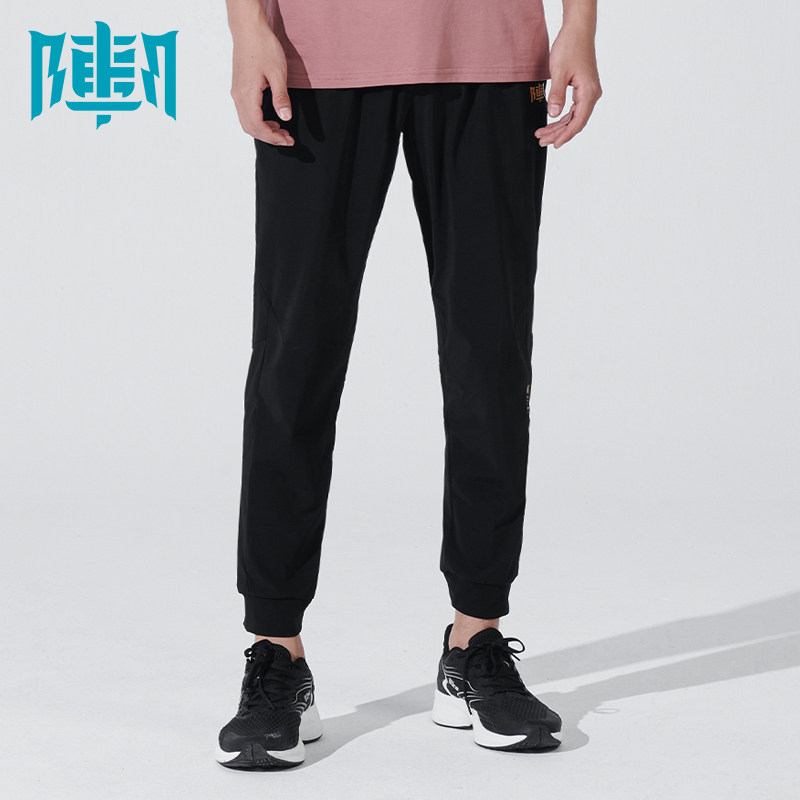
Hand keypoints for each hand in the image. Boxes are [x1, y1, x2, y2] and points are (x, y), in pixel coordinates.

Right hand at [230, 21, 294, 144]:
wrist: (248, 29)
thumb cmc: (262, 46)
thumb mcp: (278, 73)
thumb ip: (281, 97)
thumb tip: (285, 118)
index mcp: (247, 94)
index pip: (257, 126)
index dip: (273, 137)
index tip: (288, 140)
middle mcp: (238, 96)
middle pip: (251, 128)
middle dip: (269, 137)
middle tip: (287, 139)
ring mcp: (237, 92)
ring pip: (247, 122)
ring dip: (264, 130)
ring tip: (281, 131)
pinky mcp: (239, 88)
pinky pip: (246, 113)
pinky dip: (259, 121)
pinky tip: (272, 119)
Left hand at [535, 23, 601, 148]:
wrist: (577, 30)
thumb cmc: (570, 47)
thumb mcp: (559, 72)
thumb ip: (556, 95)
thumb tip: (552, 115)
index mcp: (589, 92)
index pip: (578, 121)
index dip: (566, 135)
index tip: (554, 144)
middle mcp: (592, 94)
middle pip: (575, 121)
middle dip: (558, 133)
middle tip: (542, 141)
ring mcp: (589, 92)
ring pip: (573, 116)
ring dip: (558, 126)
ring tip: (542, 134)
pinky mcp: (584, 89)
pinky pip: (573, 108)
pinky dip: (561, 117)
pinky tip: (550, 123)